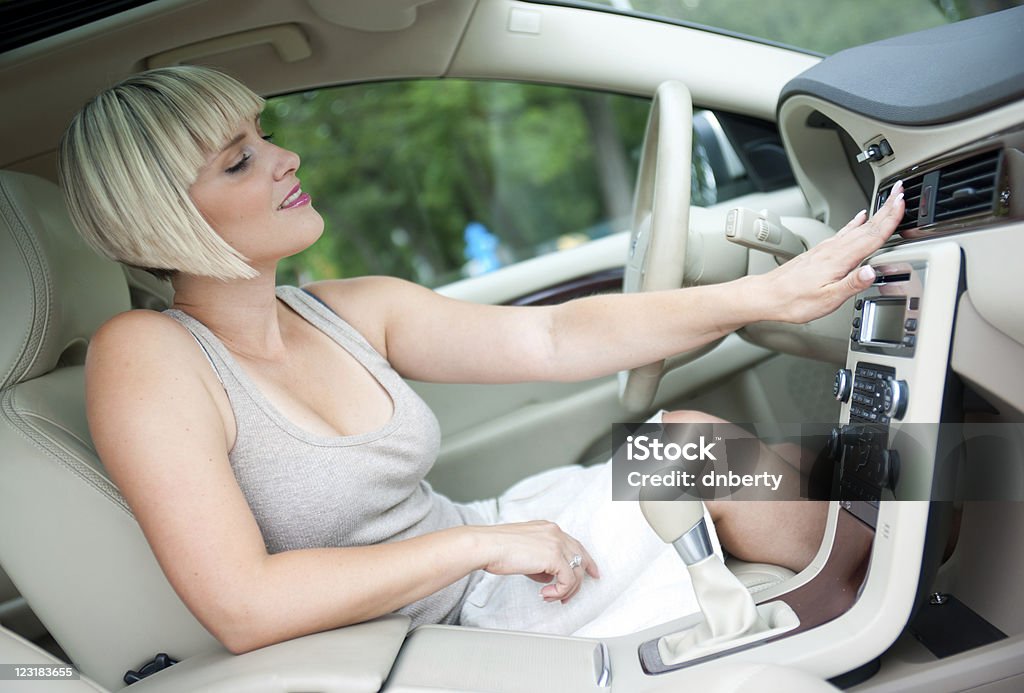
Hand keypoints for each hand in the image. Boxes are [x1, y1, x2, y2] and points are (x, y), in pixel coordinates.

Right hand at [476, 521, 599, 602]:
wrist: (487, 546)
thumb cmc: (497, 548)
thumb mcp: (525, 551)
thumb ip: (541, 561)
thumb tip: (548, 576)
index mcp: (548, 528)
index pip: (575, 544)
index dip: (586, 560)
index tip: (591, 572)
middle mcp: (555, 533)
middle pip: (580, 558)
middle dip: (581, 579)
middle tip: (569, 596)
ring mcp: (556, 543)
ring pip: (576, 572)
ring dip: (564, 590)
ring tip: (549, 596)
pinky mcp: (554, 556)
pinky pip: (567, 580)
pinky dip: (559, 591)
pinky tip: (545, 594)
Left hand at [759, 180, 905, 323]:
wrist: (767, 295)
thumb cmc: (793, 300)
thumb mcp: (826, 299)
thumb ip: (851, 285)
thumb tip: (872, 272)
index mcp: (839, 260)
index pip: (871, 235)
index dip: (890, 218)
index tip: (903, 201)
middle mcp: (833, 249)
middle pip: (867, 225)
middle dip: (887, 207)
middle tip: (900, 189)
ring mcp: (826, 248)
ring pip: (857, 227)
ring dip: (875, 213)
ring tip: (888, 200)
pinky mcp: (819, 251)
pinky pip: (843, 232)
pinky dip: (855, 223)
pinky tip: (859, 218)